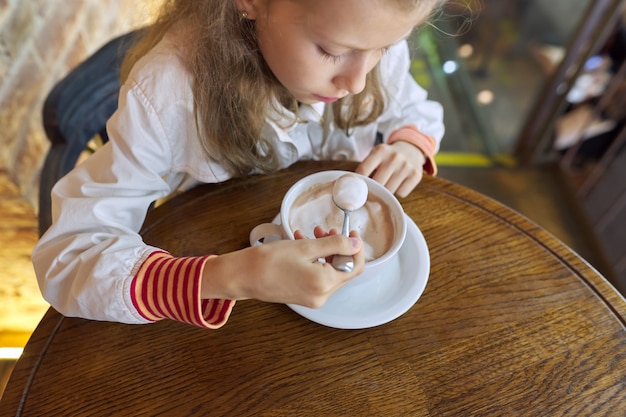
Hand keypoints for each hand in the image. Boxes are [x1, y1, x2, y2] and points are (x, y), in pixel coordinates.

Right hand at [201, 232, 364, 307]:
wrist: (243, 276)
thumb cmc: (269, 261)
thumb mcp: (305, 247)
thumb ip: (334, 245)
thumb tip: (355, 244)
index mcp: (324, 283)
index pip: (355, 266)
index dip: (356, 248)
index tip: (351, 233)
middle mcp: (322, 295)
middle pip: (343, 269)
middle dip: (338, 247)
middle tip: (326, 230)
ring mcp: (312, 298)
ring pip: (329, 271)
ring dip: (325, 251)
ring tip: (312, 234)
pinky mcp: (303, 296)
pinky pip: (317, 276)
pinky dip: (315, 260)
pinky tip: (302, 244)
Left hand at [356, 141, 425, 196]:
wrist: (411, 150)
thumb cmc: (387, 157)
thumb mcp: (376, 156)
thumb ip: (366, 168)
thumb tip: (356, 188)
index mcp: (380, 150)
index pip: (363, 170)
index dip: (360, 181)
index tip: (359, 186)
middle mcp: (394, 157)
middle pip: (377, 183)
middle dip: (374, 188)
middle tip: (374, 187)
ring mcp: (406, 166)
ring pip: (390, 190)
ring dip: (386, 191)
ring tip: (387, 182)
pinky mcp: (416, 175)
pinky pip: (401, 193)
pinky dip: (398, 192)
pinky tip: (398, 183)